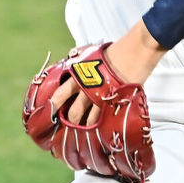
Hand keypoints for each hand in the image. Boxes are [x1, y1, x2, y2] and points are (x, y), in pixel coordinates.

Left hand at [49, 20, 165, 125]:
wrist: (132, 53)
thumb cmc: (112, 53)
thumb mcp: (90, 55)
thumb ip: (80, 66)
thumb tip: (72, 69)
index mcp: (77, 76)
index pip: (59, 95)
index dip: (53, 105)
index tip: (50, 112)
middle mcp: (85, 89)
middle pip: (72, 113)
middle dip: (70, 121)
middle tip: (70, 124)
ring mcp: (98, 98)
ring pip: (86, 119)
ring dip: (84, 125)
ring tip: (83, 129)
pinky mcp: (111, 103)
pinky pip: (101, 119)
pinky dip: (98, 124)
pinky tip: (98, 127)